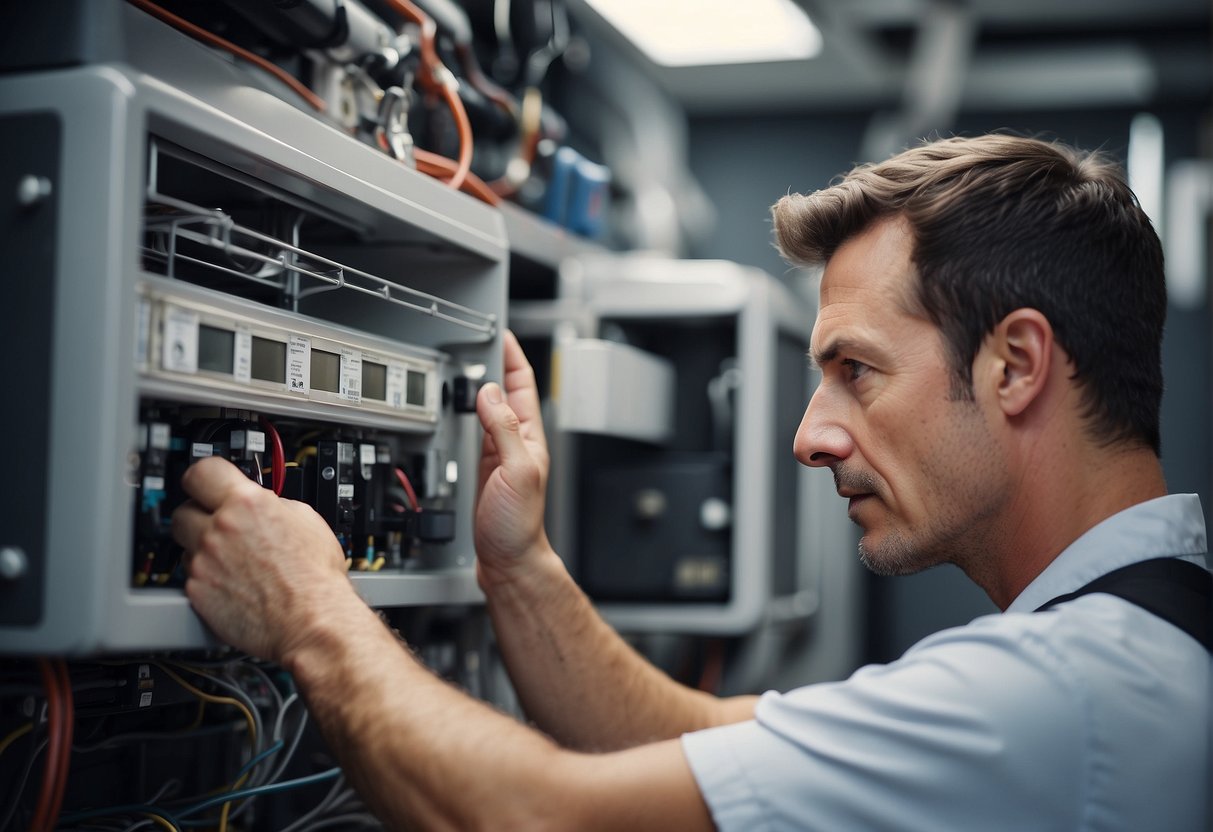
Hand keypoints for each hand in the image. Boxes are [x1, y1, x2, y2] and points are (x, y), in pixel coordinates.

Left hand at [172, 456, 360, 661]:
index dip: (205, 476)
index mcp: (248, 504)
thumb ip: (273, 504)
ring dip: (202, 548)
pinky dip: (207, 578)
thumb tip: (262, 502)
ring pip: (184, 544)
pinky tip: (231, 583)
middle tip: (217, 525)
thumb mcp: (307, 520)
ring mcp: (204, 561)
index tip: (208, 482)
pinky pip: (191, 576)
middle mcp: (220, 528)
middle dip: (199, 515)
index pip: (203, 471)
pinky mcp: (197, 591)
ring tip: (230, 560)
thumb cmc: (316, 578)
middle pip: (183, 508)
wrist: (312, 620)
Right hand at [474, 330, 552, 587]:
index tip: (500, 333)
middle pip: (504, 393)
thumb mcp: (517, 470)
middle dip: (493, 364)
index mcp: (530, 437)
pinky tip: (459, 408)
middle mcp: (516, 443)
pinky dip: (466, 414)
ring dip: (478, 387)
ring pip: (487, 410)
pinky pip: (474, 432)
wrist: (509, 561)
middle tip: (477, 341)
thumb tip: (490, 394)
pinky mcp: (482, 469)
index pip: (522, 385)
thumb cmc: (519, 525)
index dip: (512, 357)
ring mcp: (498, 455)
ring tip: (466, 365)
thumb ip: (504, 430)